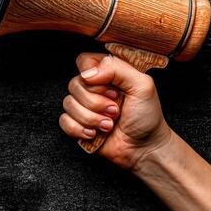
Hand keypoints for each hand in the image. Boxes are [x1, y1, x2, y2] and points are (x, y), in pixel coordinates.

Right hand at [58, 52, 172, 168]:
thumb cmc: (147, 117)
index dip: (92, 74)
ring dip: (90, 118)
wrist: (144, 148)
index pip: (84, 61)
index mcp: (108, 74)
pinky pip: (64, 121)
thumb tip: (89, 73)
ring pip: (68, 103)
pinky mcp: (77, 124)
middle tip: (115, 110)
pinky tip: (94, 133)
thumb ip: (118, 69)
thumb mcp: (142, 86)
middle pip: (74, 84)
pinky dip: (79, 129)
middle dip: (95, 102)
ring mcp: (84, 106)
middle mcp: (94, 88)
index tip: (110, 88)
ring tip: (108, 125)